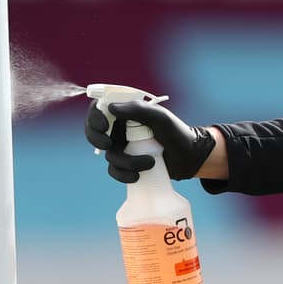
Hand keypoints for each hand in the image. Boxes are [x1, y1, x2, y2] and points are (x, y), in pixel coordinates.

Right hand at [84, 100, 215, 183]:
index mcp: (126, 112)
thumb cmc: (177, 132)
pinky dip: (124, 175)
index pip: (99, 109)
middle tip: (108, 144)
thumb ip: (137, 110)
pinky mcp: (127, 165)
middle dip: (96, 139)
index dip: (94, 117)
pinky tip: (138, 176)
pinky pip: (115, 171)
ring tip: (149, 162)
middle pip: (93, 132)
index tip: (104, 126)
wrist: (189, 157)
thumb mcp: (160, 118)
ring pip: (109, 155)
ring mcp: (123, 147)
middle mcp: (120, 129)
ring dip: (126, 162)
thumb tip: (110, 107)